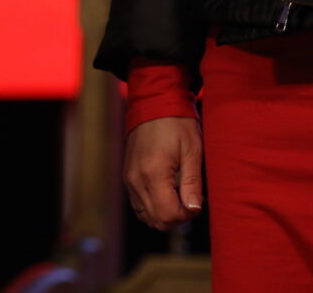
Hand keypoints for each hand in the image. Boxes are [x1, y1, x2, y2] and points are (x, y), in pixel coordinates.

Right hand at [124, 116, 203, 230]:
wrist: (153, 105)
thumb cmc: (177, 125)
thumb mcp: (192, 151)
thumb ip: (192, 183)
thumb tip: (194, 210)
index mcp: (153, 173)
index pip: (168, 214)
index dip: (187, 215)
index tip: (197, 202)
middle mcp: (136, 179)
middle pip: (155, 220)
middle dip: (177, 218)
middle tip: (191, 201)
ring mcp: (129, 178)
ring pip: (144, 215)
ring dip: (164, 215)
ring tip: (179, 198)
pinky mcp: (127, 176)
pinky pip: (138, 204)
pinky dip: (153, 207)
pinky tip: (167, 194)